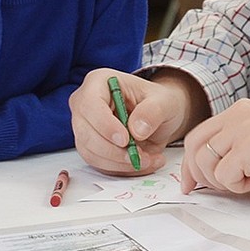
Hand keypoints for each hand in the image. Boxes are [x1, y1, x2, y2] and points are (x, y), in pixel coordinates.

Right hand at [69, 68, 202, 173]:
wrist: (158, 115)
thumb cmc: (158, 102)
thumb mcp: (165, 101)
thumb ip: (153, 111)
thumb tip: (137, 130)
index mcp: (99, 82)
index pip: (90, 104)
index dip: (105, 125)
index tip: (125, 140)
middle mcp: (85, 103)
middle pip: (87, 133)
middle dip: (115, 151)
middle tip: (141, 157)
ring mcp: (84, 126)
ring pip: (92, 153)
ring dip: (120, 163)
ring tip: (148, 159)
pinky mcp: (89, 146)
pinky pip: (99, 164)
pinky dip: (121, 168)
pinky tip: (141, 163)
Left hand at [181, 98, 249, 205]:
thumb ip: (229, 148)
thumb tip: (196, 172)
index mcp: (241, 110)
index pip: (199, 135)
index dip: (190, 163)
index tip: (191, 183)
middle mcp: (240, 113)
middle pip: (195, 146)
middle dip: (199, 174)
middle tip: (218, 189)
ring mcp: (244, 128)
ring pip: (206, 162)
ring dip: (224, 181)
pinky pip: (224, 176)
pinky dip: (239, 187)